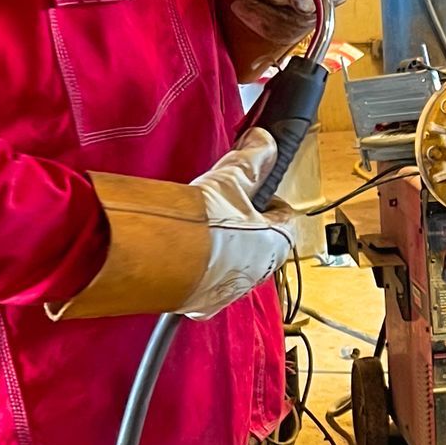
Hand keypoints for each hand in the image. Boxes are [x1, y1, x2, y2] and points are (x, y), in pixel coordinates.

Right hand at [50, 128, 299, 320]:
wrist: (160, 260)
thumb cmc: (204, 226)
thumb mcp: (229, 182)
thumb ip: (251, 160)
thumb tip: (264, 141)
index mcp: (277, 244)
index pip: (286, 217)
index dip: (270, 199)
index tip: (256, 190)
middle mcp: (259, 273)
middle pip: (260, 243)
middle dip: (244, 224)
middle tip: (223, 206)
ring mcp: (230, 291)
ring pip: (232, 264)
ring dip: (221, 247)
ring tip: (199, 227)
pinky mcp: (201, 303)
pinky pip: (205, 283)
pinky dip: (198, 269)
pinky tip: (182, 252)